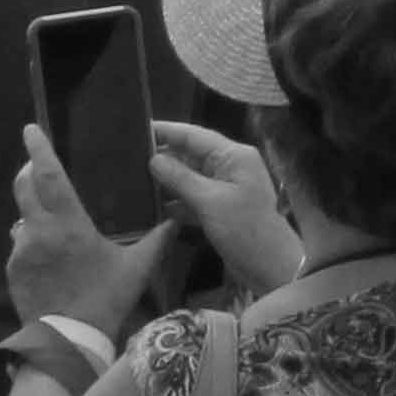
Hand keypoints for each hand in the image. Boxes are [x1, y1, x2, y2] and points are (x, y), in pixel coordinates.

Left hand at [5, 125, 172, 333]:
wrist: (69, 340)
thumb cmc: (105, 298)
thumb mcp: (136, 268)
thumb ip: (156, 240)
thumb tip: (176, 219)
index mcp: (70, 223)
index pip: (49, 175)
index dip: (39, 149)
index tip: (30, 129)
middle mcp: (39, 230)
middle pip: (24, 187)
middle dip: (29, 171)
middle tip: (37, 165)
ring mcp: (21, 251)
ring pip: (22, 219)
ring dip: (34, 215)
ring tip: (53, 228)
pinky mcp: (12, 270)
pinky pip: (20, 247)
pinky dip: (32, 244)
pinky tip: (49, 261)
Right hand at [144, 119, 303, 295]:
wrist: (268, 267)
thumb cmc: (244, 228)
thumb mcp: (210, 201)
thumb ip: (181, 178)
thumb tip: (154, 158)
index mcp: (233, 156)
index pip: (195, 135)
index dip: (167, 131)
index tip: (139, 128)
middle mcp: (229, 167)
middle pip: (191, 155)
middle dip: (163, 156)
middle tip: (127, 157)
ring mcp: (224, 190)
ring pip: (189, 178)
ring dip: (166, 181)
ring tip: (133, 180)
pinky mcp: (218, 211)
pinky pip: (192, 199)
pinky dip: (175, 202)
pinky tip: (151, 207)